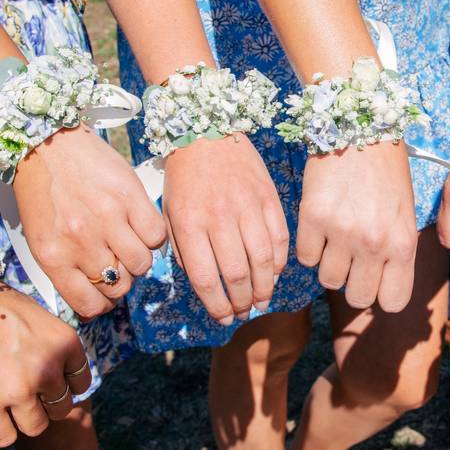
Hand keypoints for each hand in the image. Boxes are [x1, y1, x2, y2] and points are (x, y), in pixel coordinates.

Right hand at [0, 278, 90, 446]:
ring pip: (37, 427)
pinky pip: (5, 438)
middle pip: (61, 407)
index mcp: (64, 342)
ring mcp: (18, 390)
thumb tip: (62, 373)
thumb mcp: (36, 316)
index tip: (49, 382)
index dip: (65, 385)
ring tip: (6, 402)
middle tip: (25, 392)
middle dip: (46, 404)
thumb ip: (53, 346)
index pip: (81, 382)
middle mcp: (47, 368)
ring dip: (24, 419)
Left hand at [12, 125, 166, 318]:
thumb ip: (66, 267)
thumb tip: (95, 291)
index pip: (90, 304)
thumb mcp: (42, 236)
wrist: (47, 143)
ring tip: (129, 243)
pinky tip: (140, 225)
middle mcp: (81, 243)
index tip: (105, 294)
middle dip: (121, 280)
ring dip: (138, 259)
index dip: (103, 303)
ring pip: (141, 265)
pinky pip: (155, 236)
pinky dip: (152, 236)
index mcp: (54, 257)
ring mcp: (107, 220)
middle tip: (118, 263)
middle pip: (119, 287)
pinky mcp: (129, 198)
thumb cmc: (42, 190)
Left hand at [162, 134, 288, 323]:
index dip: (217, 306)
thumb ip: (183, 251)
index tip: (222, 319)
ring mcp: (247, 206)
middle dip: (242, 302)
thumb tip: (204, 285)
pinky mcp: (267, 197)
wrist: (206, 130)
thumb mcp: (170, 214)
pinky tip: (273, 274)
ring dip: (264, 288)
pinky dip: (279, 261)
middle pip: (237, 274)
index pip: (207, 279)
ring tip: (260, 301)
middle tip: (243, 313)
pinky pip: (279, 237)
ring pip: (262, 260)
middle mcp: (219, 218)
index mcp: (189, 224)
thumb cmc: (183, 177)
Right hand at [297, 141, 416, 312]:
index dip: (381, 293)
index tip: (374, 279)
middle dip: (353, 283)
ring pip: (328, 280)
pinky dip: (310, 247)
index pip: (392, 301)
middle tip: (351, 260)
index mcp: (402, 243)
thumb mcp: (404, 214)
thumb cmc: (386, 171)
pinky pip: (306, 257)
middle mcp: (374, 243)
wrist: (360, 127)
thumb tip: (378, 283)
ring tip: (335, 239)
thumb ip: (394, 250)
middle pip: (358, 298)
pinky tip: (320, 226)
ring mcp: (342, 231)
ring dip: (329, 265)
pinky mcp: (312, 217)